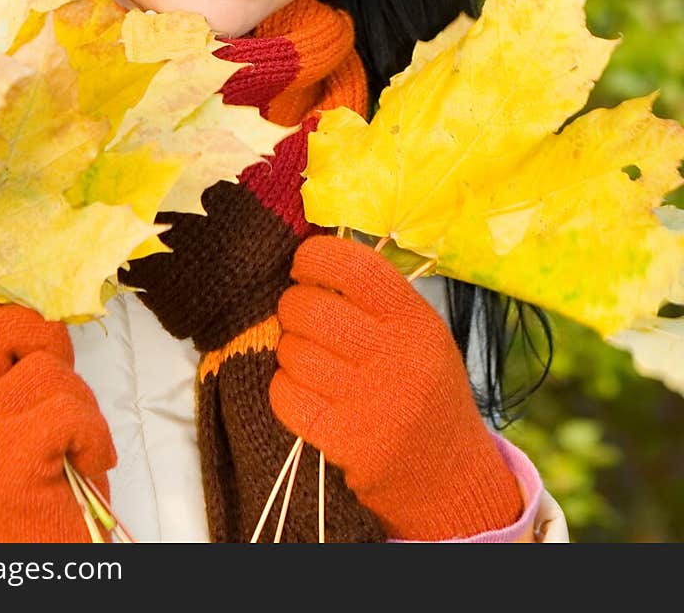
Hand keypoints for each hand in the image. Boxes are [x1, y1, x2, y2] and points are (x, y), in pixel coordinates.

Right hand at [0, 257, 116, 542]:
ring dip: (76, 396)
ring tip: (72, 435)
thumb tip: (37, 286)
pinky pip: (66, 410)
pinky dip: (92, 433)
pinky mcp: (4, 459)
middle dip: (43, 334)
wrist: (38, 553)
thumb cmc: (39, 472)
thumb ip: (10, 357)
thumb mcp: (12, 409)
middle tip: (58, 372)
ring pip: (42, 368)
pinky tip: (85, 459)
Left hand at [269, 234, 522, 540]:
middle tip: (301, 315)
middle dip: (292, 306)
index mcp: (415, 321)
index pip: (354, 267)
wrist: (450, 477)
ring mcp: (368, 400)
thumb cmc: (428, 391)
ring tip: (309, 356)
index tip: (304, 265)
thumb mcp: (424, 335)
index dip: (316, 256)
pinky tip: (303, 389)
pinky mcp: (342, 439)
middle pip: (310, 308)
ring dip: (289, 349)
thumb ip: (379, 299)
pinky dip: (284, 387)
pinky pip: (285, 394)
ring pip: (292, 350)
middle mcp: (394, 356)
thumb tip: (317, 259)